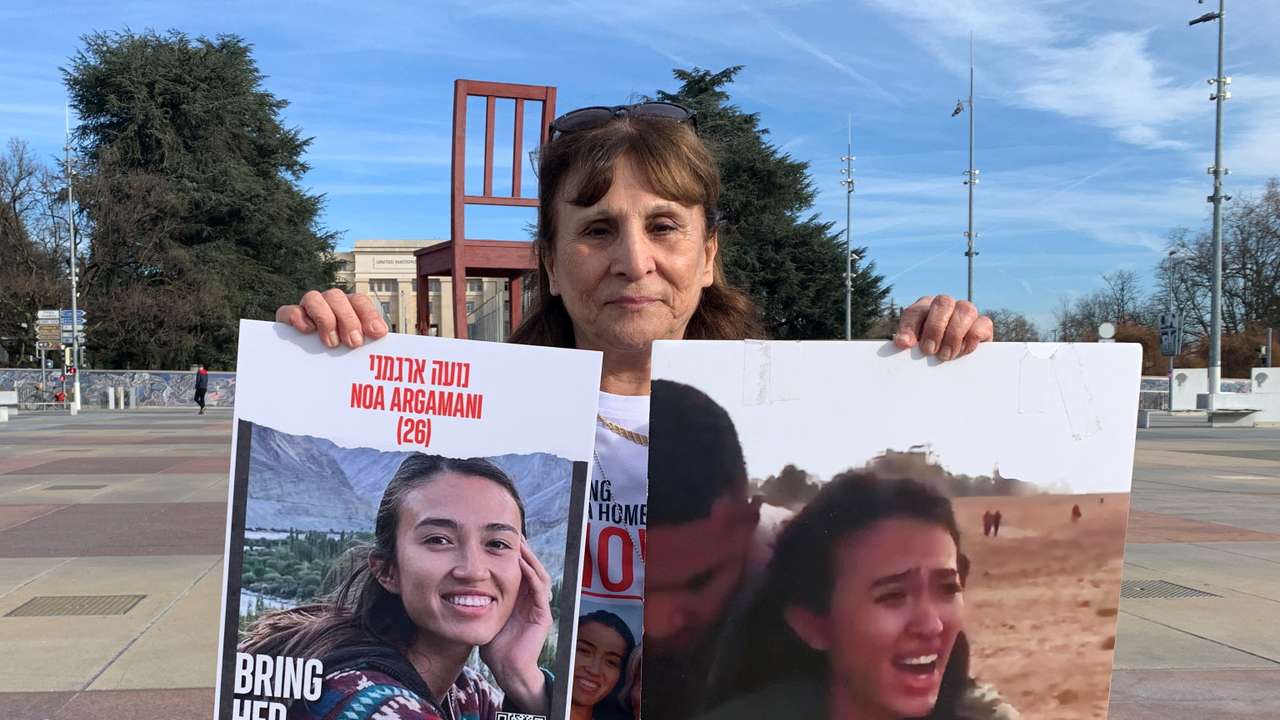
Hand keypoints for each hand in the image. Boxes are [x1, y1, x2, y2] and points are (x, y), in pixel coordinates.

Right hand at [274, 289, 389, 348]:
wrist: (306, 371)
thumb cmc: (338, 358)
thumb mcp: (354, 353)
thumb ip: (366, 347)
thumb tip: (381, 341)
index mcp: (347, 308)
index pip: (359, 301)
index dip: (369, 314)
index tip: (378, 333)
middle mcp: (327, 305)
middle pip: (337, 297)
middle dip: (348, 320)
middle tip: (354, 343)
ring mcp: (306, 310)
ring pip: (313, 298)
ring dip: (324, 318)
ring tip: (331, 342)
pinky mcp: (287, 319)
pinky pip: (289, 310)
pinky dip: (298, 318)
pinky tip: (308, 331)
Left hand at [481, 539, 552, 712]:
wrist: (507, 669)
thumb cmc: (495, 646)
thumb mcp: (486, 615)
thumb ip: (481, 600)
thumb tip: (460, 584)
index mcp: (520, 599)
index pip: (521, 571)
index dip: (515, 555)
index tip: (503, 539)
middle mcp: (532, 600)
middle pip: (532, 568)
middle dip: (524, 551)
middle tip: (515, 535)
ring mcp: (539, 607)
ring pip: (539, 575)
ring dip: (530, 559)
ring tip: (520, 545)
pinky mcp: (543, 615)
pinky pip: (539, 590)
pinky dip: (532, 575)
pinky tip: (523, 564)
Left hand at [893, 295, 992, 360]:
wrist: (954, 364)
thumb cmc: (930, 353)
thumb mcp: (916, 349)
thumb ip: (909, 344)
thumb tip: (903, 343)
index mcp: (924, 309)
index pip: (915, 311)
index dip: (909, 327)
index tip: (905, 345)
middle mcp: (946, 305)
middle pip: (943, 302)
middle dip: (935, 328)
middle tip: (929, 351)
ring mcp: (966, 312)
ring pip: (965, 309)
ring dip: (954, 334)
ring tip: (946, 355)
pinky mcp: (983, 325)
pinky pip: (983, 323)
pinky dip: (972, 338)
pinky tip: (963, 352)